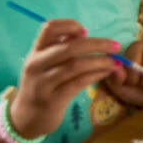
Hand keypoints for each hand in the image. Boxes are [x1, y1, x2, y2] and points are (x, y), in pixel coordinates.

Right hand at [9, 19, 121, 139]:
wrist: (27, 117)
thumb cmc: (42, 85)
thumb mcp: (45, 64)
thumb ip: (60, 49)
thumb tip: (84, 34)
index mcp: (35, 52)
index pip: (49, 28)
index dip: (69, 25)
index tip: (85, 31)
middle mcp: (36, 65)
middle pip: (69, 47)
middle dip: (97, 44)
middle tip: (115, 46)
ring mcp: (43, 83)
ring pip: (76, 65)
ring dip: (101, 61)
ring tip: (115, 62)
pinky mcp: (53, 99)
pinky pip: (79, 82)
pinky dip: (96, 75)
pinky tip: (106, 72)